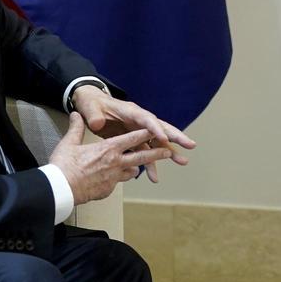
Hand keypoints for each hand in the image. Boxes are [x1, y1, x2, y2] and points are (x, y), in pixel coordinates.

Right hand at [48, 114, 176, 203]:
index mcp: (108, 148)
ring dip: (135, 168)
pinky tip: (113, 179)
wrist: (61, 190)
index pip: (132, 138)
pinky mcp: (108, 189)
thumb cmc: (64, 166)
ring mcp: (113, 177)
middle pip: (142, 156)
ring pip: (131, 171)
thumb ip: (76, 128)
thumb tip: (75, 114)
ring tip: (139, 167)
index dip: (146, 133)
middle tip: (169, 152)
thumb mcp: (69, 143)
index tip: (159, 131)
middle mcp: (115, 162)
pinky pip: (118, 182)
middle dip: (157, 154)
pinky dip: (117, 179)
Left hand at [72, 86, 195, 182]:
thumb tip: (97, 123)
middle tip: (190, 145)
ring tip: (183, 162)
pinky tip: (154, 177)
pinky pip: (146, 152)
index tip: (164, 138)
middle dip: (176, 137)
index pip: (146, 119)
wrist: (90, 105)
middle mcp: (138, 120)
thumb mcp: (90, 107)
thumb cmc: (92, 104)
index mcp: (130, 111)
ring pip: (157, 142)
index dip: (156, 128)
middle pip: (161, 128)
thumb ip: (94, 115)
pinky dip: (151, 164)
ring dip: (169, 152)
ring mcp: (138, 130)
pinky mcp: (135, 139)